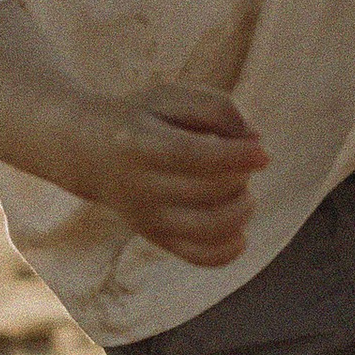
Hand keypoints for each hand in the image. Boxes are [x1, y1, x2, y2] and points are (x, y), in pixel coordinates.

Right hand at [87, 85, 269, 267]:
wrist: (90, 152)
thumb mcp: (171, 96)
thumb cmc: (143, 119)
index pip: (193, 156)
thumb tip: (255, 140)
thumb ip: (217, 107)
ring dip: (241, 209)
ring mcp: (147, 219)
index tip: (264, 154)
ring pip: (209, 229)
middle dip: (240, 174)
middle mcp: (140, 187)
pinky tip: (240, 231)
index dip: (235, 156)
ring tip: (240, 192)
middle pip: (208, 190)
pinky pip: (200, 257)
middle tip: (239, 161)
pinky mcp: (157, 238)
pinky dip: (229, 250)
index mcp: (140, 144)